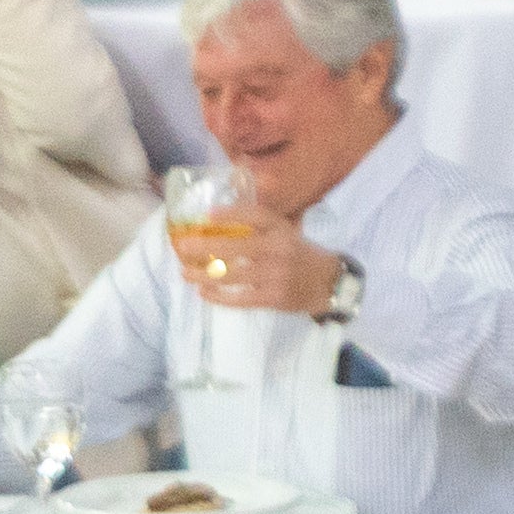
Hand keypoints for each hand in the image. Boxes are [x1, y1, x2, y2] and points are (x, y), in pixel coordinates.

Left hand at [191, 226, 347, 318]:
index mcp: (281, 231)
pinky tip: (204, 292)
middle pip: (235, 247)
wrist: (330, 284)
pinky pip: (241, 299)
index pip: (255, 216)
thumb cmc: (301, 255)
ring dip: (204, 274)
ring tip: (186, 273)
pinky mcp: (273, 298)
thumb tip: (219, 220)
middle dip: (205, 246)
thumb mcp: (287, 233)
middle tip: (183, 246)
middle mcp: (277, 250)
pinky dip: (220, 297)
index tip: (208, 215)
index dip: (231, 214)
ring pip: (232, 275)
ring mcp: (275, 276)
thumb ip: (260, 226)